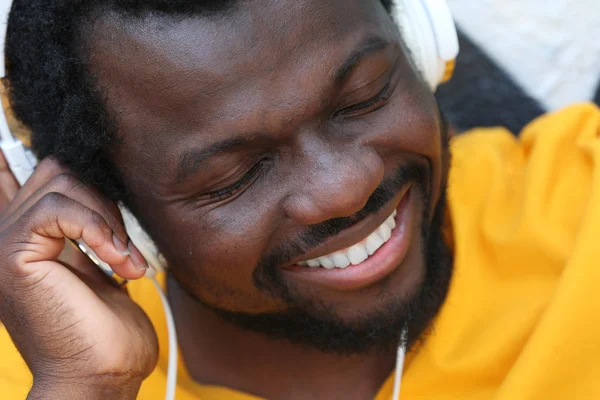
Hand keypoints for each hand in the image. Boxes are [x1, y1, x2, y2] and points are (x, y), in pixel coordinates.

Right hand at [0, 158, 157, 398]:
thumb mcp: (94, 264)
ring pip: (62, 181)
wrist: (100, 376)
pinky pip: (60, 208)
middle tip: (122, 245)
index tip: (72, 158)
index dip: (32, 156)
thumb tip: (91, 184)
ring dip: (108, 218)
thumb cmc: (103, 328)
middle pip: (56, 170)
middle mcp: (4, 235)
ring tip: (126, 259)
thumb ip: (82, 226)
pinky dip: (101, 230)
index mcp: (22, 237)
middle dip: (102, 199)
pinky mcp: (14, 255)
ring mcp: (2, 244)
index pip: (10, 172)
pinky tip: (121, 262)